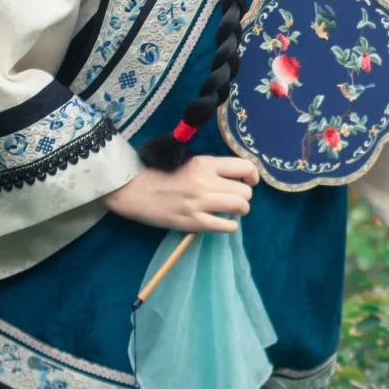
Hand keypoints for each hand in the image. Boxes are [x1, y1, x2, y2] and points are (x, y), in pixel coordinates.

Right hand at [101, 156, 258, 233]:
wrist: (135, 190)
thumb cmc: (164, 175)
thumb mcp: (191, 163)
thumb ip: (213, 169)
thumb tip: (239, 178)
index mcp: (205, 164)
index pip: (245, 167)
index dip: (253, 176)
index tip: (248, 181)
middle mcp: (206, 182)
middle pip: (245, 191)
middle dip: (244, 196)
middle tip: (233, 198)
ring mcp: (200, 203)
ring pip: (241, 207)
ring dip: (240, 210)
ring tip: (231, 210)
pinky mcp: (193, 222)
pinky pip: (226, 226)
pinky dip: (230, 225)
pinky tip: (224, 222)